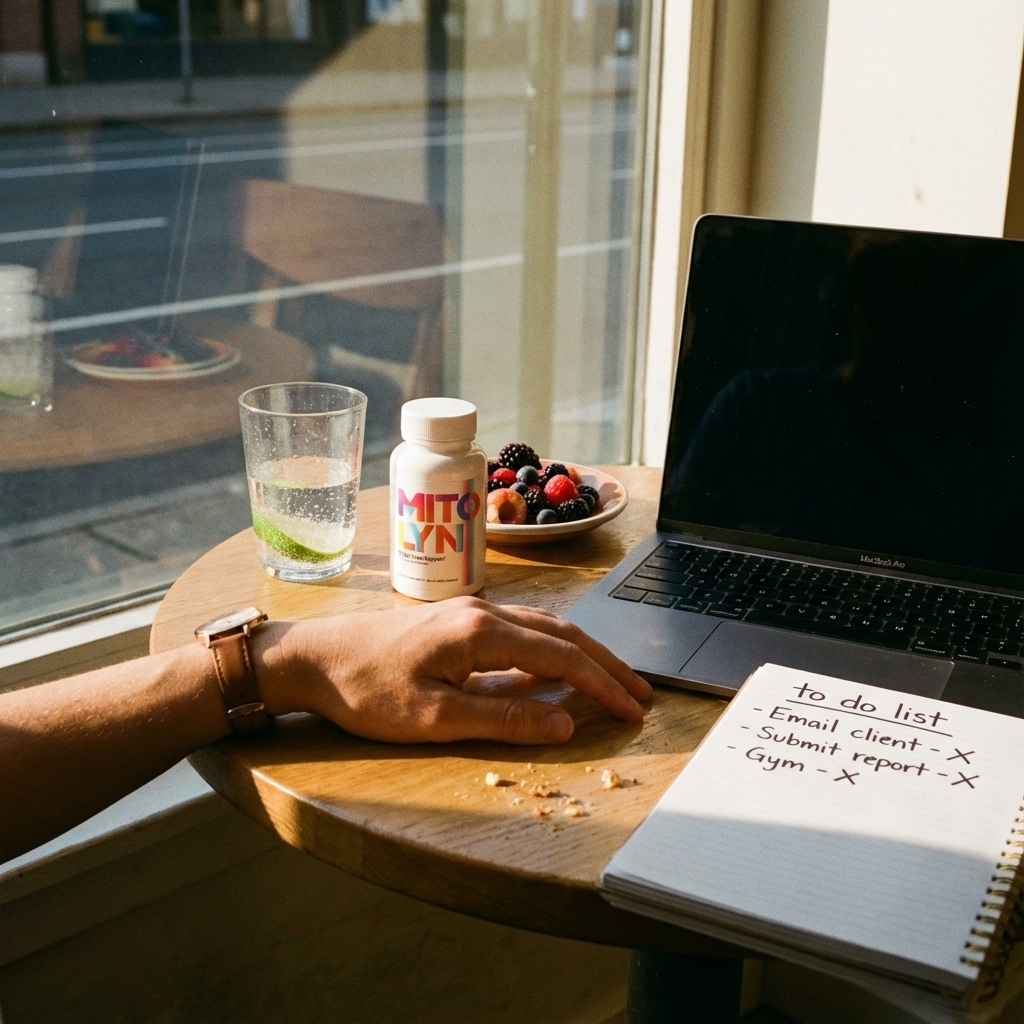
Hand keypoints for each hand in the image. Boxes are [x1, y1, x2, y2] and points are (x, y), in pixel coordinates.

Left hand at [265, 597, 652, 744]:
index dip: (602, 683)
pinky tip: (553, 667)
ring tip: (610, 678)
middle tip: (640, 691)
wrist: (311, 657)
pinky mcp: (455, 621)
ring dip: (581, 652)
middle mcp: (482, 612)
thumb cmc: (364, 689)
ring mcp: (468, 612)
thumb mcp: (433, 718)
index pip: (561, 656)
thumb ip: (503, 719)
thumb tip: (565, 723)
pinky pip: (520, 630)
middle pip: (562, 633)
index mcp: (481, 632)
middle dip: (605, 663)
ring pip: (543, 626)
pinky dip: (551, 647)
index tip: (634, 708)